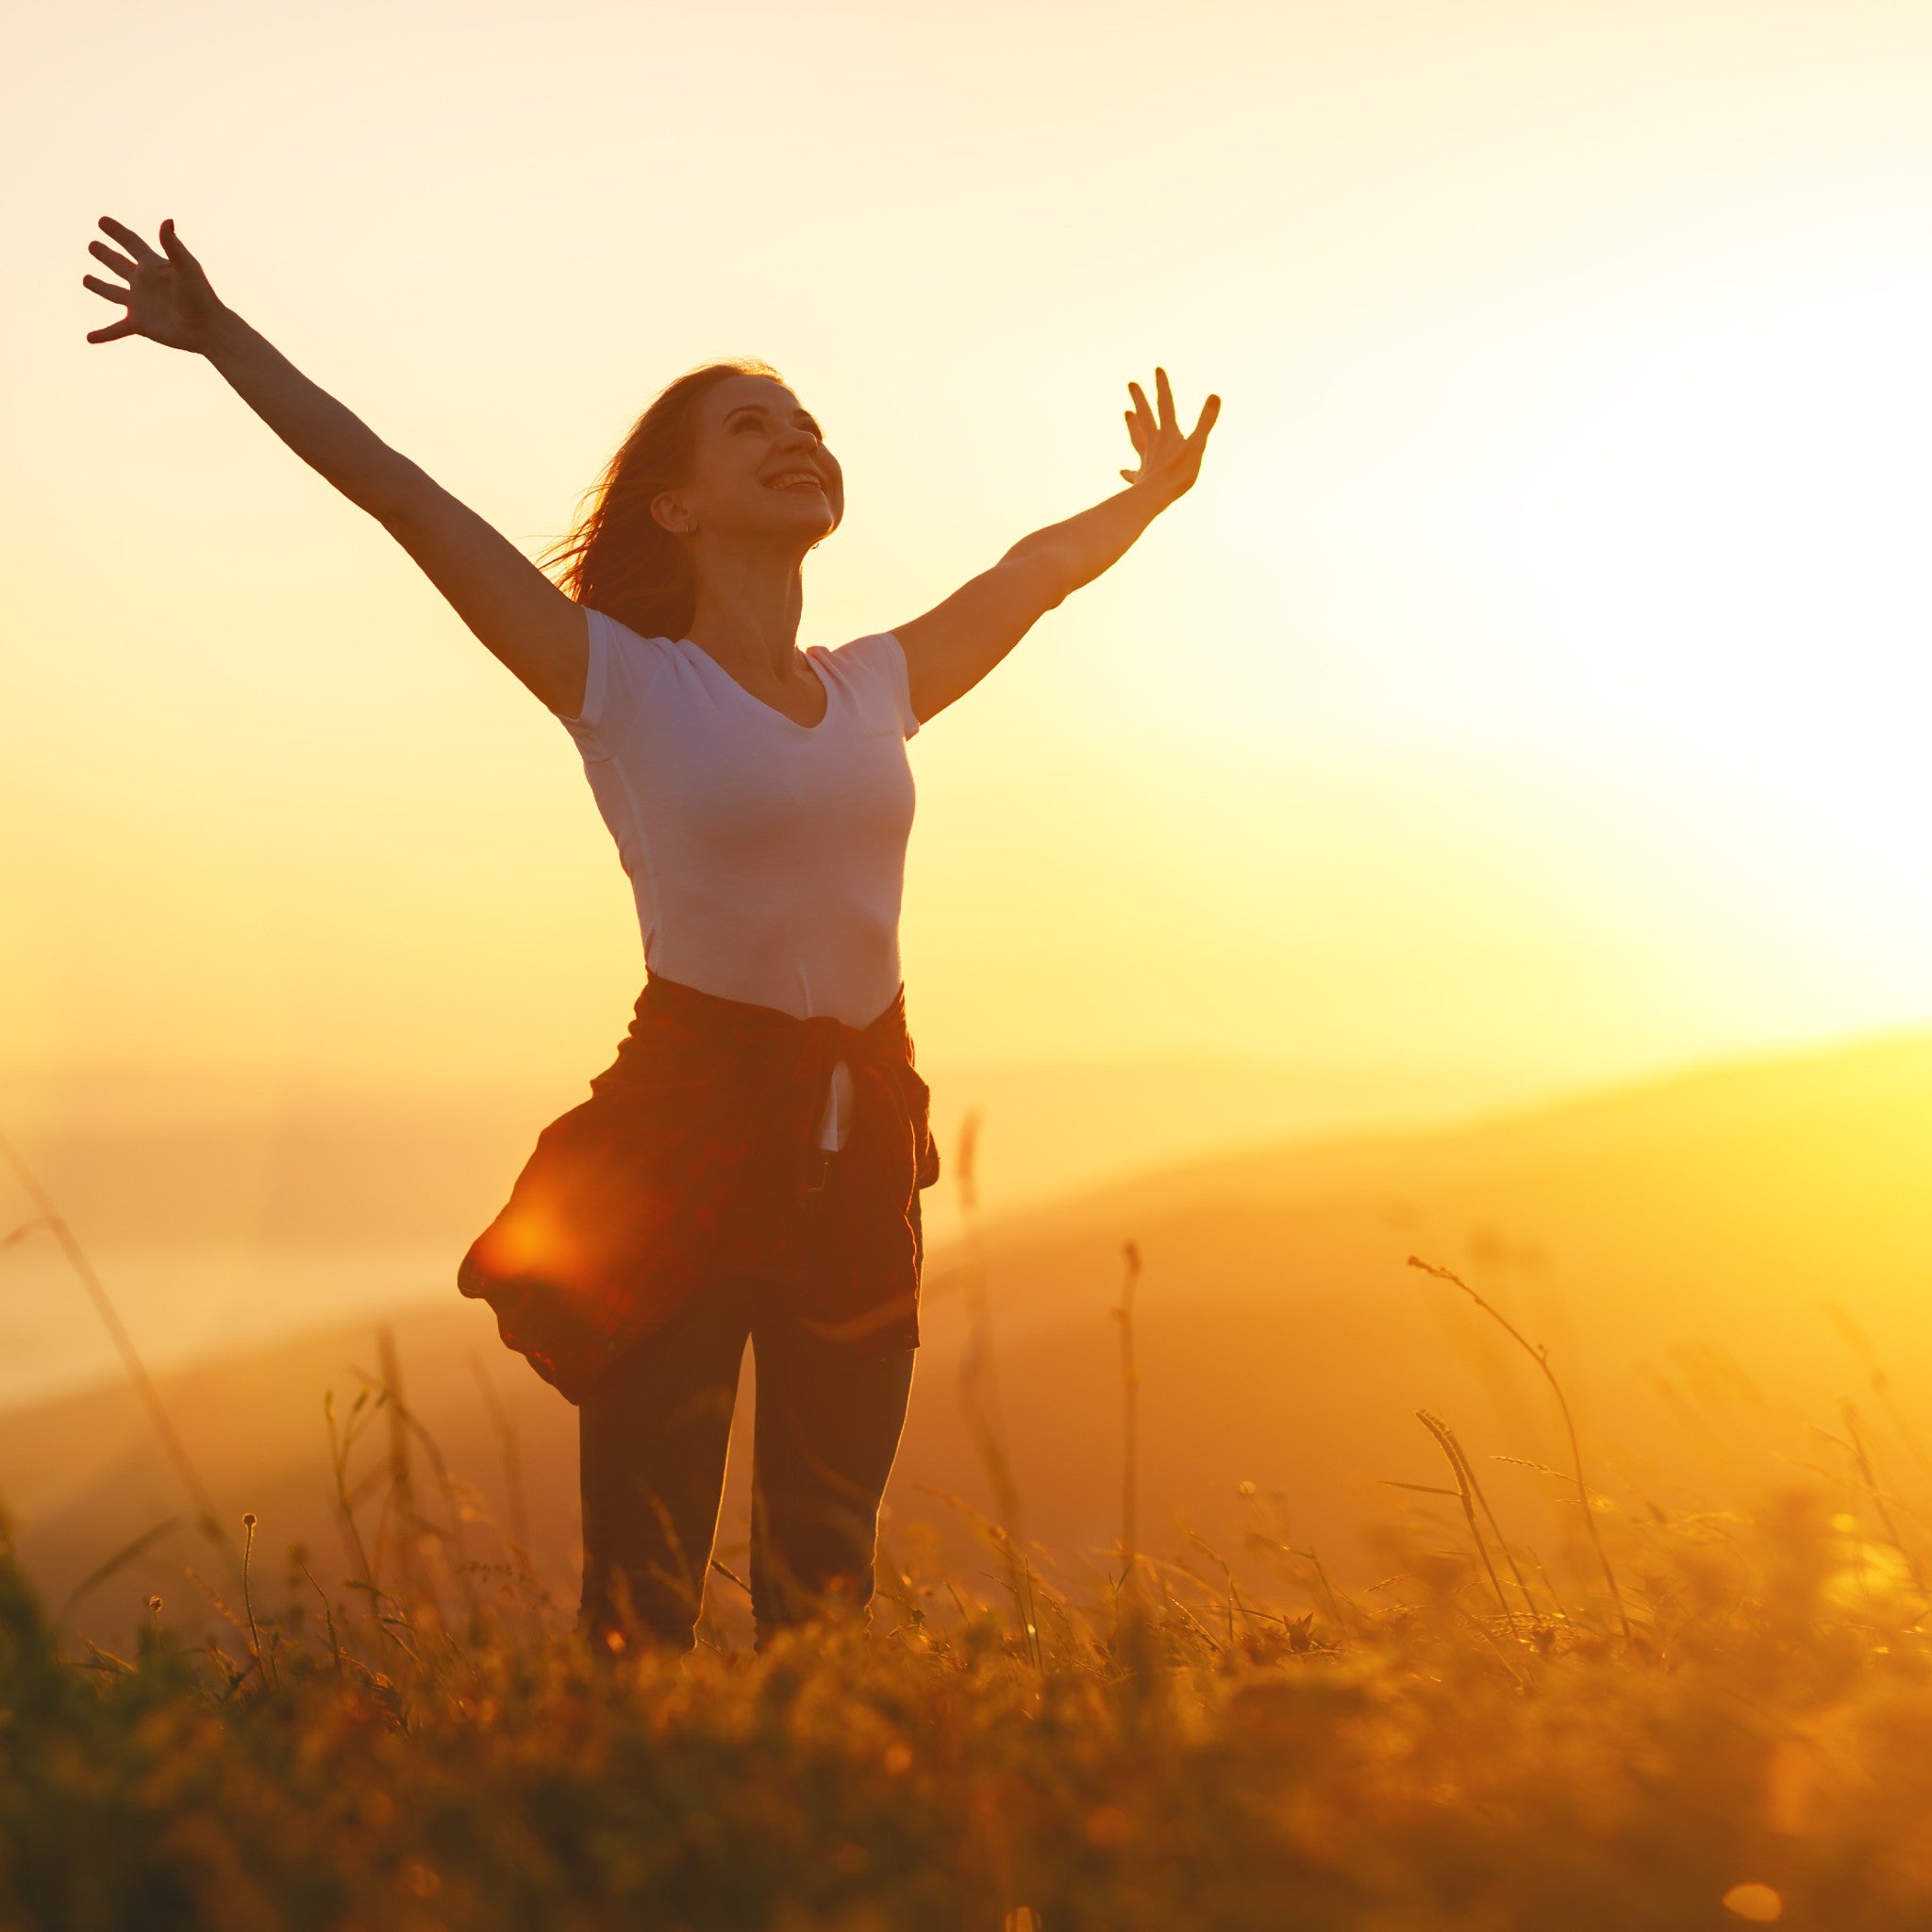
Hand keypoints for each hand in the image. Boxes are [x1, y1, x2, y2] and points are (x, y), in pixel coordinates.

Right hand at [83, 217, 227, 352]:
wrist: (208, 329)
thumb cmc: (201, 297)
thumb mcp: (187, 268)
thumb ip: (173, 246)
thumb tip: (167, 220)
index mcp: (153, 266)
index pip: (131, 243)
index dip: (117, 232)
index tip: (102, 221)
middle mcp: (144, 283)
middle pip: (119, 265)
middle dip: (105, 255)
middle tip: (92, 245)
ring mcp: (140, 304)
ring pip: (113, 293)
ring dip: (99, 286)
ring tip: (85, 280)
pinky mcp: (140, 324)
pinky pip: (116, 330)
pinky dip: (103, 334)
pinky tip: (90, 338)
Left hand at [1119, 367, 1219, 502]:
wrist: (1156, 496)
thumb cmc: (1179, 473)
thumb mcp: (1197, 446)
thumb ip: (1206, 422)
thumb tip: (1215, 396)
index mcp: (1168, 433)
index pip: (1165, 404)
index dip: (1162, 386)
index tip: (1157, 369)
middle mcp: (1154, 443)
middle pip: (1145, 416)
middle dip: (1139, 399)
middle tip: (1131, 384)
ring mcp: (1146, 460)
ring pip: (1136, 438)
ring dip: (1132, 425)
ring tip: (1126, 413)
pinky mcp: (1142, 479)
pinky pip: (1134, 474)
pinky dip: (1128, 472)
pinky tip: (1122, 471)